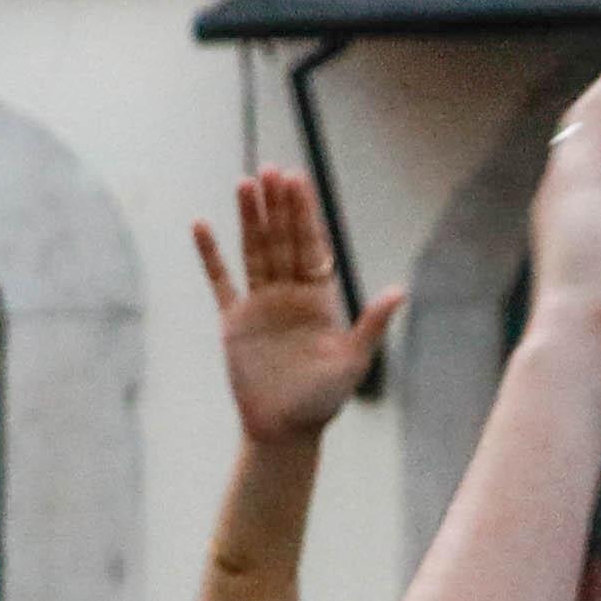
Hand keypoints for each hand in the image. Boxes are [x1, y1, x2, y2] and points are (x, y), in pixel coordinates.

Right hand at [191, 170, 400, 445]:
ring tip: (245, 183)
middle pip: (282, 239)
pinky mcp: (234, 321)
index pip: (311, 245)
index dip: (304, 213)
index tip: (298, 180)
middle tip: (272, 169)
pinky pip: (221, 281)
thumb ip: (372, 324)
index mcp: (319, 298)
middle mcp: (290, 294)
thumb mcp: (353, 360)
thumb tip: (399, 290)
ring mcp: (261, 305)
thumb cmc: (324, 401)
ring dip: (249, 218)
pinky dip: (210, 256)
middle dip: (278, 205)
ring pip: (254, 251)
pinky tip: (201, 226)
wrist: (285, 431)